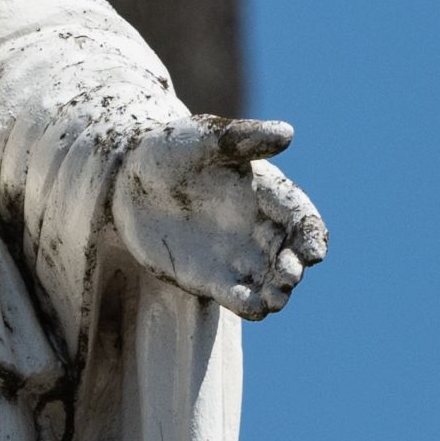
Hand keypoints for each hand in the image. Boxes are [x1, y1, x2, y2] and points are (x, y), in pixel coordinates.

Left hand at [110, 113, 326, 320]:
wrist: (126, 180)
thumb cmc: (168, 150)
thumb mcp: (203, 138)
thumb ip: (242, 138)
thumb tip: (287, 134)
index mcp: (264, 193)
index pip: (300, 217)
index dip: (311, 234)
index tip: (313, 252)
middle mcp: (256, 228)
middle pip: (289, 254)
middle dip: (295, 268)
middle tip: (289, 276)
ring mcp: (234, 255)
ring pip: (269, 281)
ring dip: (278, 293)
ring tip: (275, 299)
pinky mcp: (209, 278)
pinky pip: (238, 297)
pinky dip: (249, 305)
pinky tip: (251, 307)